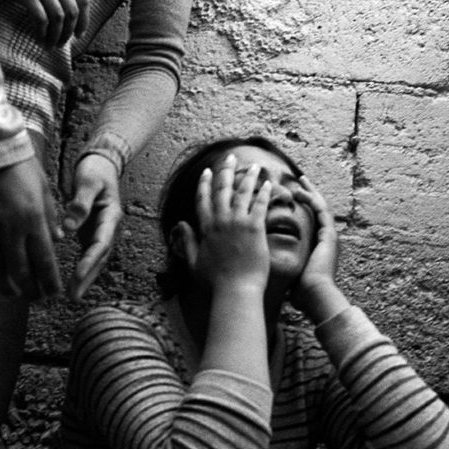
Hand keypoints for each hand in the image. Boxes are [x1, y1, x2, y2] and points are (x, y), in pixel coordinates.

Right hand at [0, 0, 90, 45]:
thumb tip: (70, 14)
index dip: (84, 20)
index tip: (79, 34)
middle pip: (72, 11)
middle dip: (69, 32)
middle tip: (62, 43)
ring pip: (58, 17)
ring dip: (56, 35)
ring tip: (51, 45)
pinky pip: (40, 18)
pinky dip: (42, 32)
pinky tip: (39, 38)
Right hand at [0, 154, 62, 299]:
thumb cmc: (16, 165)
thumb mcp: (42, 187)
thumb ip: (50, 217)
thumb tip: (57, 241)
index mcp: (32, 220)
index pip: (45, 262)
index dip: (49, 283)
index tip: (53, 293)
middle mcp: (8, 230)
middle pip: (21, 274)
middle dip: (30, 291)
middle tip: (35, 297)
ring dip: (4, 288)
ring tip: (11, 293)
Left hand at [63, 154, 122, 300]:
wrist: (102, 164)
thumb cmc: (96, 170)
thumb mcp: (88, 181)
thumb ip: (80, 202)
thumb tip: (69, 227)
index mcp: (111, 216)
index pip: (101, 243)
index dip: (90, 261)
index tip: (78, 275)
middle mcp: (109, 228)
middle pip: (100, 257)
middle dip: (88, 278)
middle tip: (74, 296)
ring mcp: (101, 232)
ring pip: (95, 260)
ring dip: (86, 278)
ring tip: (72, 296)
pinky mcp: (92, 233)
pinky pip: (88, 255)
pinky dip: (82, 270)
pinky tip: (72, 283)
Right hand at [174, 155, 272, 293]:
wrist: (235, 290)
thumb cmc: (215, 282)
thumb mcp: (193, 262)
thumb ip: (187, 241)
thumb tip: (180, 224)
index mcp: (206, 228)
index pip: (203, 199)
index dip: (205, 184)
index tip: (207, 172)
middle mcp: (220, 221)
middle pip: (222, 190)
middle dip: (225, 171)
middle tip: (229, 157)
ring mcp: (238, 223)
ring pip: (242, 193)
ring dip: (248, 177)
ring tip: (254, 166)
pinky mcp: (255, 228)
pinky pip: (259, 205)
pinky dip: (264, 193)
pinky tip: (268, 183)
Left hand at [290, 175, 348, 322]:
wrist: (316, 296)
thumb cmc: (303, 292)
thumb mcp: (292, 276)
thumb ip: (286, 270)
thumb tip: (272, 273)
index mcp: (319, 247)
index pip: (312, 221)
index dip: (303, 208)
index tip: (293, 196)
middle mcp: (327, 239)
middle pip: (319, 210)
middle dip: (309, 194)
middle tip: (299, 181)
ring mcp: (330, 236)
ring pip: (321, 207)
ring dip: (311, 192)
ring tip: (300, 180)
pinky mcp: (329, 235)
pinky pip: (322, 211)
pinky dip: (312, 200)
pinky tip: (302, 191)